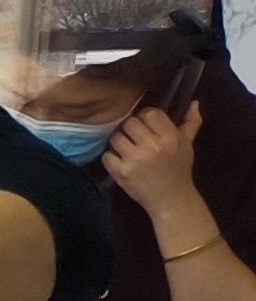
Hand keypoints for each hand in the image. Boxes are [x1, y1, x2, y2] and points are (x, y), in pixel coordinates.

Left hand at [109, 102, 210, 227]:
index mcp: (169, 137)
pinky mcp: (120, 172)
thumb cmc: (179, 169)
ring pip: (115, 137)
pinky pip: (106, 155)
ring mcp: (134, 159)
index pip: (149, 113)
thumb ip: (190, 122)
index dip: (145, 116)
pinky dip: (111, 157)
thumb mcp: (188, 144)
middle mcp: (151, 146)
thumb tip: (194, 102)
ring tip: (126, 148)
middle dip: (130, 128)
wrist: (171, 198)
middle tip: (134, 136)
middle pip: (129, 123)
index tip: (146, 125)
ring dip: (119, 141)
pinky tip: (120, 161)